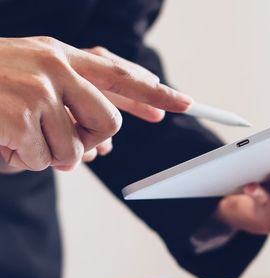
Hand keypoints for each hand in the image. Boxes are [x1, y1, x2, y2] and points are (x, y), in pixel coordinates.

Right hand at [0, 37, 191, 172]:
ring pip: (75, 149)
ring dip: (52, 153)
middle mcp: (55, 67)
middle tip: (71, 140)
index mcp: (63, 57)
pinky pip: (44, 160)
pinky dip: (28, 160)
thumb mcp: (39, 86)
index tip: (184, 102)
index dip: (155, 93)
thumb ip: (77, 113)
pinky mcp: (19, 117)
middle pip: (109, 121)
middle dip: (93, 139)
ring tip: (24, 135)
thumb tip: (106, 149)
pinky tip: (7, 141)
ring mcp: (37, 91)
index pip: (121, 75)